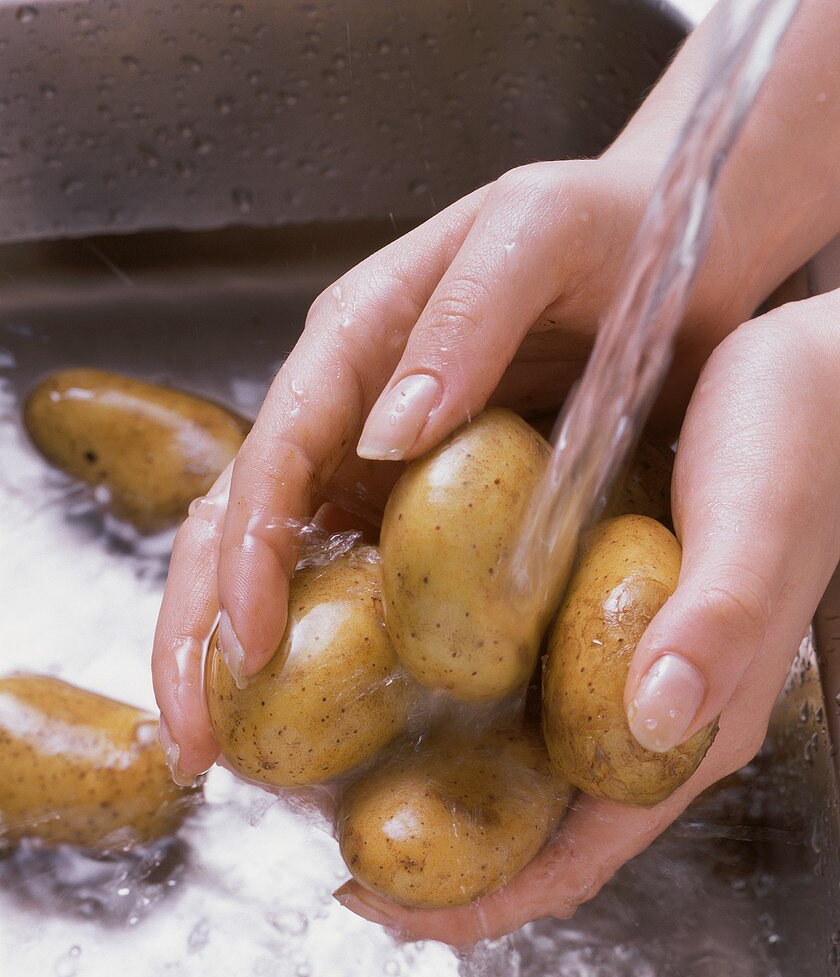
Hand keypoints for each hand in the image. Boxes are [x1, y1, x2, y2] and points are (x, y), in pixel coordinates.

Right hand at [153, 150, 740, 779]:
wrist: (674, 252)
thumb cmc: (610, 226)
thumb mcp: (536, 237)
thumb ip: (463, 320)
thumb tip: (387, 434)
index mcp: (359, 337)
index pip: (275, 452)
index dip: (246, 550)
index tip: (248, 640)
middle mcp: (355, 407)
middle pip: (243, 520)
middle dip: (203, 627)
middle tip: (196, 735)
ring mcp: (387, 461)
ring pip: (286, 560)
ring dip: (243, 653)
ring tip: (230, 750)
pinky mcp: (432, 504)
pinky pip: (366, 578)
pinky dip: (334, 646)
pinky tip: (329, 717)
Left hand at [334, 288, 839, 942]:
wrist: (819, 380)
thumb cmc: (804, 444)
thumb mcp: (759, 525)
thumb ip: (716, 621)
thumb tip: (656, 714)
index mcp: (692, 725)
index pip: (578, 856)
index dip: (480, 899)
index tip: (376, 901)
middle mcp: (650, 709)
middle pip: (532, 818)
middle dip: (436, 845)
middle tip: (331, 832)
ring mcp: (620, 662)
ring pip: (518, 752)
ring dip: (435, 772)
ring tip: (339, 760)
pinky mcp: (599, 610)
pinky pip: (521, 676)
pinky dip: (457, 692)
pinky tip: (398, 660)